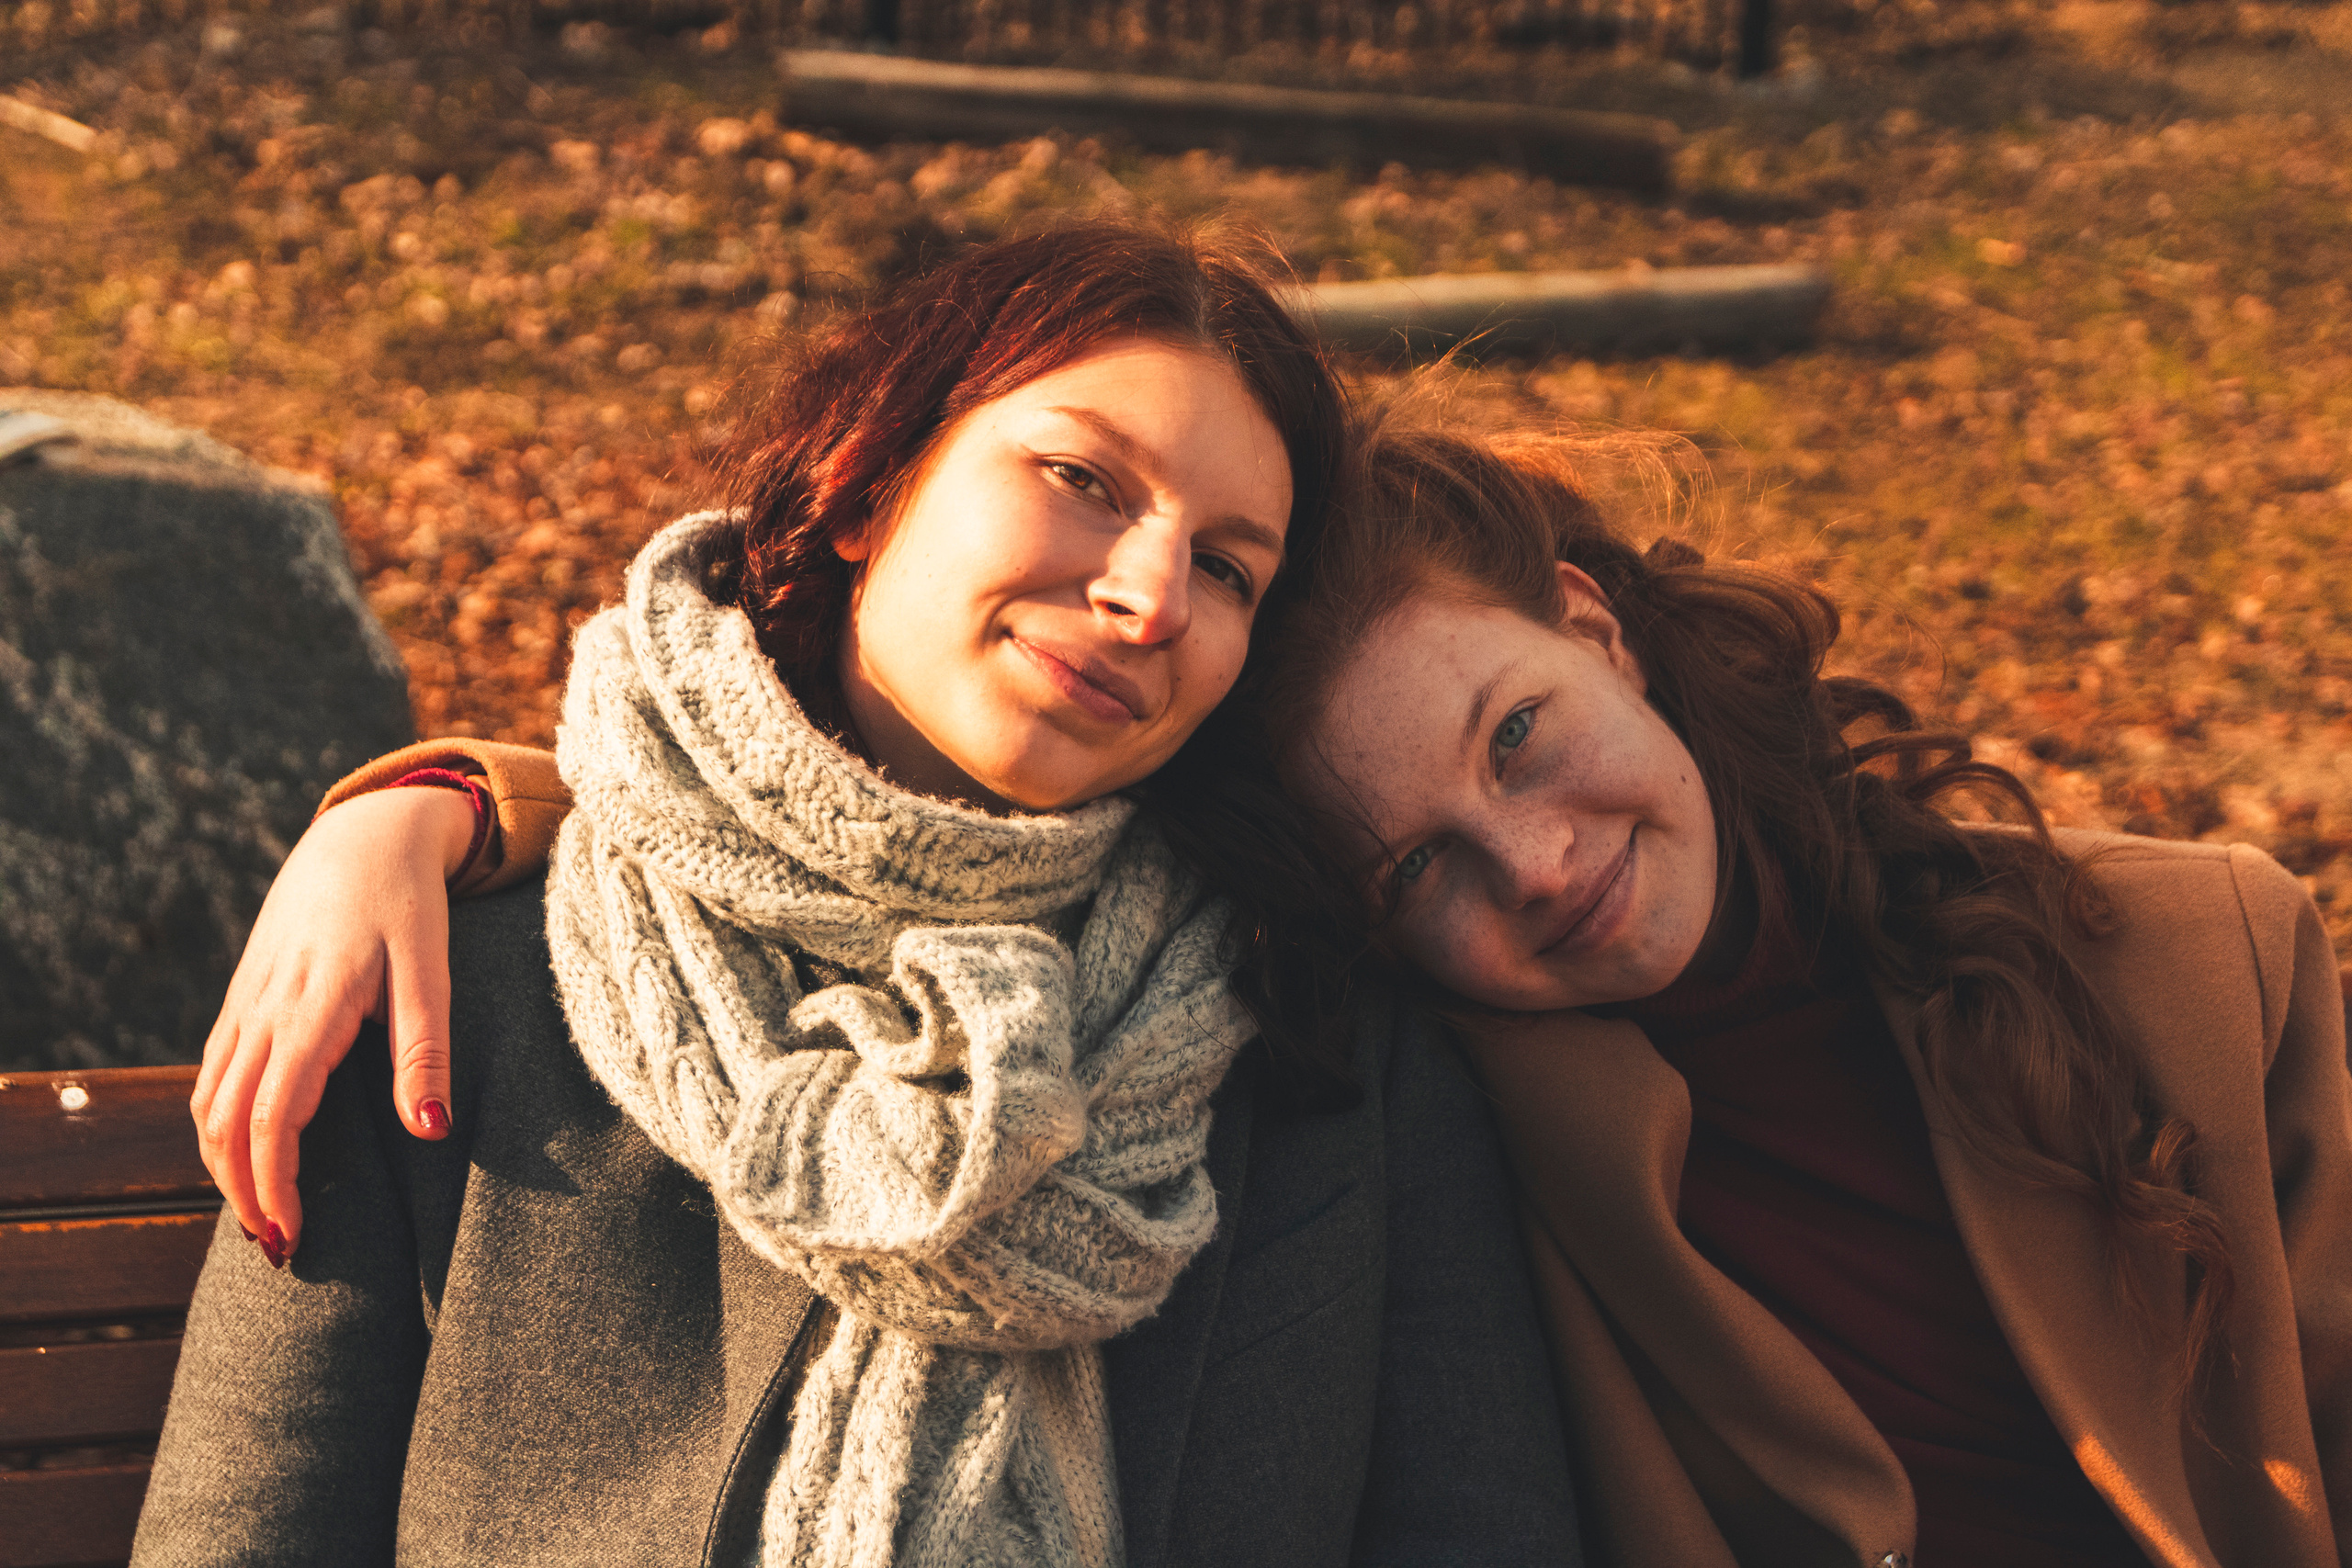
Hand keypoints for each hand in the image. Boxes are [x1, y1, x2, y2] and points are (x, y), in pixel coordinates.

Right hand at [191, 786, 476, 1261]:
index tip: (293, 1237)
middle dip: (241, 1192)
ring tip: (259, 1214)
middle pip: (224, 1122)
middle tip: (275, 1247)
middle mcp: (264, 1010)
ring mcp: (245, 1002)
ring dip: (222, 1163)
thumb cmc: (409, 902)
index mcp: (311, 1010)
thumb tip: (430, 1133)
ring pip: (206, 1099)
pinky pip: (211, 1071)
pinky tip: (244, 1152)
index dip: (275, 1187)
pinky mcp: (244, 996)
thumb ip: (427, 1051)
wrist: (364, 833)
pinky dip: (217, 1123)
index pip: (272, 1120)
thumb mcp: (431, 969)